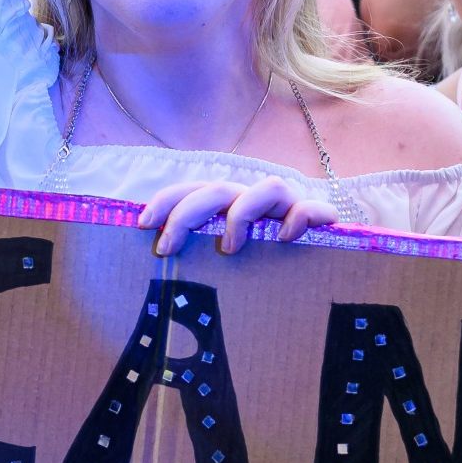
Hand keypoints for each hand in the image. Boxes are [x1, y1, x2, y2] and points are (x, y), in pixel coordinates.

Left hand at [136, 175, 335, 256]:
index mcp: (228, 207)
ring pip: (268, 188)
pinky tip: (285, 239)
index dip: (166, 201)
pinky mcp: (317, 219)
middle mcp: (254, 201)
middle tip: (168, 248)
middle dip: (187, 214)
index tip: (143, 224)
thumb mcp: (220, 265)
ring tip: (230, 248)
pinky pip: (309, 208)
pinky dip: (298, 218)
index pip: (192, 190)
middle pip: (220, 189)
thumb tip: (151, 272)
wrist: (317, 274)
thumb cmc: (259, 271)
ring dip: (242, 215)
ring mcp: (287, 208)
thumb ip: (196, 262)